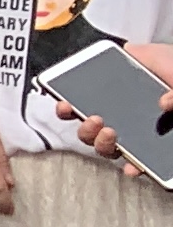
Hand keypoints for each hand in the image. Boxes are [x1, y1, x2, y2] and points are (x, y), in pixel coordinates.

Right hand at [52, 42, 172, 164]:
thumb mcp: (169, 60)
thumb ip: (152, 60)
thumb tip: (147, 79)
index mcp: (127, 93)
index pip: (89, 100)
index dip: (70, 103)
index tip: (64, 103)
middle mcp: (130, 117)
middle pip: (92, 129)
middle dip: (84, 127)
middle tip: (92, 118)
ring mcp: (142, 138)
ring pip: (108, 148)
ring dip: (102, 144)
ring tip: (112, 134)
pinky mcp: (156, 156)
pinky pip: (138, 165)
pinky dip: (134, 166)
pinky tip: (135, 165)